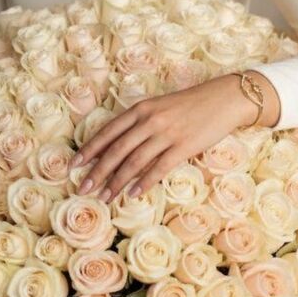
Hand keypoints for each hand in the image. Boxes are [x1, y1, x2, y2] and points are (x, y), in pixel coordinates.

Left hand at [70, 73, 270, 203]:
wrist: (224, 99)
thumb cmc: (191, 104)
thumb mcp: (161, 107)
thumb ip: (140, 123)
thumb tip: (118, 146)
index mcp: (141, 108)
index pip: (108, 131)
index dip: (89, 149)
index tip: (73, 165)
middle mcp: (150, 120)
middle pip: (116, 149)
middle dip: (97, 171)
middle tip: (83, 188)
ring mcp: (166, 133)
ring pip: (133, 161)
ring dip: (116, 182)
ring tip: (105, 197)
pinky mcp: (183, 146)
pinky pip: (158, 168)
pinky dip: (143, 183)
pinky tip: (132, 195)